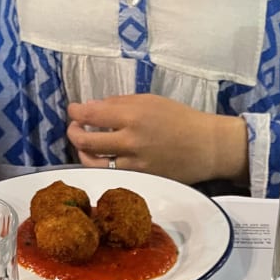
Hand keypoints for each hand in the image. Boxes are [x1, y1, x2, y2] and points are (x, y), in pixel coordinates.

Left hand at [67, 94, 247, 186]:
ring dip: (82, 153)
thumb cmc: (179, 118)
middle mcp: (130, 141)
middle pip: (85, 142)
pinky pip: (111, 173)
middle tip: (74, 128)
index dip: (75, 112)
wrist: (206, 147)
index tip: (73, 110)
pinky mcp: (139, 178)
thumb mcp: (150, 100)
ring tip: (85, 146)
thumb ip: (119, 104)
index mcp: (132, 115)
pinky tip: (103, 158)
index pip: (90, 115)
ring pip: (94, 163)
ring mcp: (133, 164)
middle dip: (73, 133)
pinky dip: (102, 165)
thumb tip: (92, 108)